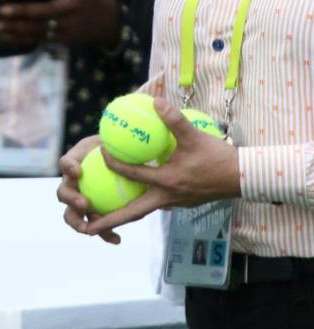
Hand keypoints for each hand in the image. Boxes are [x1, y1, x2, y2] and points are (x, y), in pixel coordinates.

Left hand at [0, 0, 121, 49]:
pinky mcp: (66, 40)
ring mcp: (69, 25)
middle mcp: (71, 6)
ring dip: (15, 29)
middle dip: (18, 12)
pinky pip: (41, 40)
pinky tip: (7, 36)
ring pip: (39, 29)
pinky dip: (23, 39)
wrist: (110, 18)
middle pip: (42, 11)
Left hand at [60, 96, 240, 243]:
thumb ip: (174, 119)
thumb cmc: (218, 158)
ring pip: (144, 210)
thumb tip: (156, 101)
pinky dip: (142, 199)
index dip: (114, 164)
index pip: (133, 175)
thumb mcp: (195, 135)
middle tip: (86, 227)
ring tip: (104, 212)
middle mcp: (168, 198)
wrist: (242, 178)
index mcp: (167, 183)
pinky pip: (155, 202)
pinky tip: (136, 188)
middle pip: (133, 213)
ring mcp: (175, 202)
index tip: (100, 153)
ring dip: (124, 212)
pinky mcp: (181, 201)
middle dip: (109, 221)